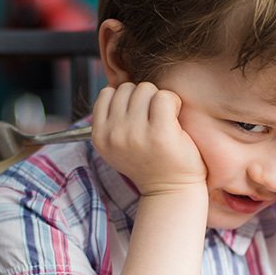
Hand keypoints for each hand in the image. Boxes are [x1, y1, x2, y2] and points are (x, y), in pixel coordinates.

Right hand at [91, 82, 206, 195]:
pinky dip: (173, 102)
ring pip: (146, 89)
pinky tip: (175, 119)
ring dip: (159, 99)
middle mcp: (114, 134)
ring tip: (164, 119)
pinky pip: (164, 96)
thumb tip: (116, 84)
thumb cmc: (150, 161)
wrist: (171, 190)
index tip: (138, 115)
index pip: (108, 93)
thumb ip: (112, 118)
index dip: (126, 99)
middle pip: (128, 88)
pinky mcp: (159, 133)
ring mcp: (135, 133)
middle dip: (143, 98)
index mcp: (99, 136)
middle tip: (154, 118)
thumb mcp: (118, 144)